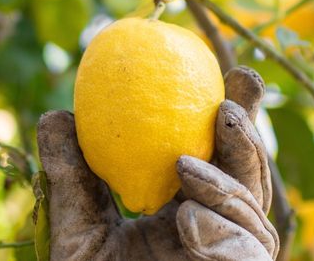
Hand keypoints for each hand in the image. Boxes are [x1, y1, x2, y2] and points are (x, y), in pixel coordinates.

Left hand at [37, 66, 278, 259]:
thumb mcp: (74, 227)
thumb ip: (70, 174)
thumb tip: (58, 114)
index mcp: (185, 213)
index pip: (216, 159)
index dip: (231, 117)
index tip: (231, 70)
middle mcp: (213, 236)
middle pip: (250, 181)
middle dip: (249, 138)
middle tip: (229, 102)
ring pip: (256, 218)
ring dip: (225, 187)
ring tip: (184, 168)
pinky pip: (246, 259)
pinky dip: (222, 237)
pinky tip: (188, 222)